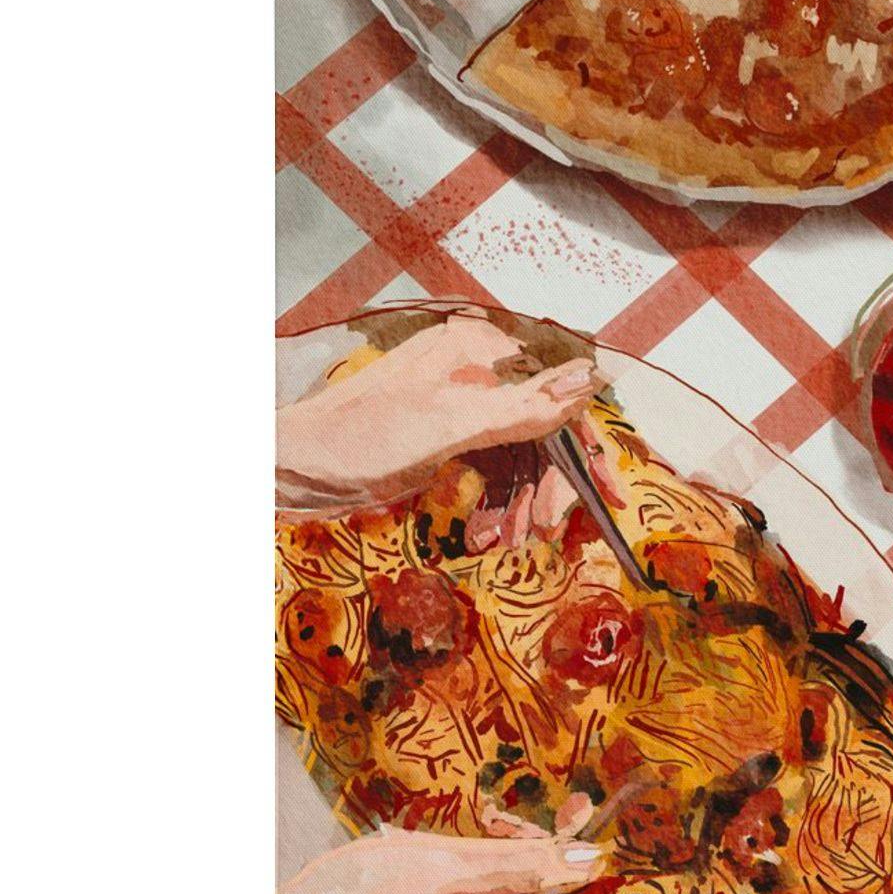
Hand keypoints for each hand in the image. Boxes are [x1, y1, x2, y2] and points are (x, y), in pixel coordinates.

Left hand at [277, 311, 601, 507]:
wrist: (287, 467)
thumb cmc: (357, 437)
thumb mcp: (447, 424)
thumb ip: (522, 406)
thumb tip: (590, 380)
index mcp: (478, 350)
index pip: (557, 393)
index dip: (584, 447)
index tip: (605, 496)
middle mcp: (476, 370)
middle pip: (543, 429)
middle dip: (548, 485)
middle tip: (545, 532)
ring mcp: (461, 406)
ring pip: (520, 455)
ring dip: (521, 502)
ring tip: (509, 543)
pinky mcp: (447, 438)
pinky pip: (493, 469)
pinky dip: (496, 504)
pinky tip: (488, 536)